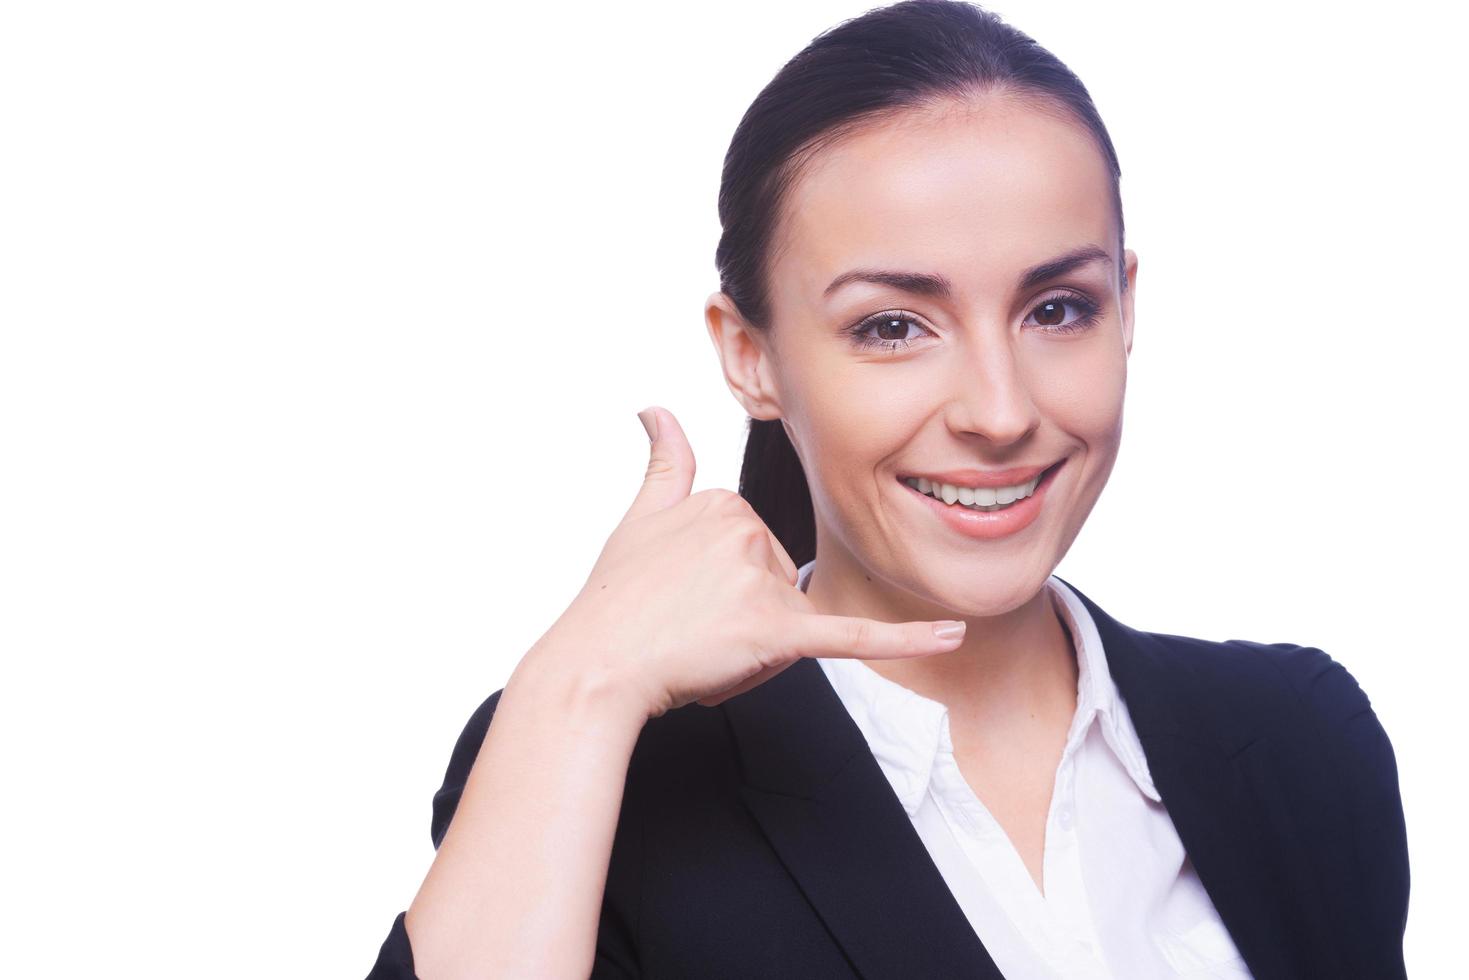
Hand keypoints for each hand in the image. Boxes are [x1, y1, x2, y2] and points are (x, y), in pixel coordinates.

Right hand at [528, 406, 966, 721]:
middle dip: (746, 616)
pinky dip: (905, 639)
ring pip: (792, 618)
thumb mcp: (639, 520)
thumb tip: (655, 409)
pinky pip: (851, 635)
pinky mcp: (775, 629)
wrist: (595, 666)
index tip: (683, 598)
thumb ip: (664, 463)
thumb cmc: (616, 603)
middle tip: (691, 628)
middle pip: (779, 582)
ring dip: (757, 644)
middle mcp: (745, 528)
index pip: (757, 552)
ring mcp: (760, 578)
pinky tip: (953, 634)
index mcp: (724, 499)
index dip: (725, 587)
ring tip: (704, 647)